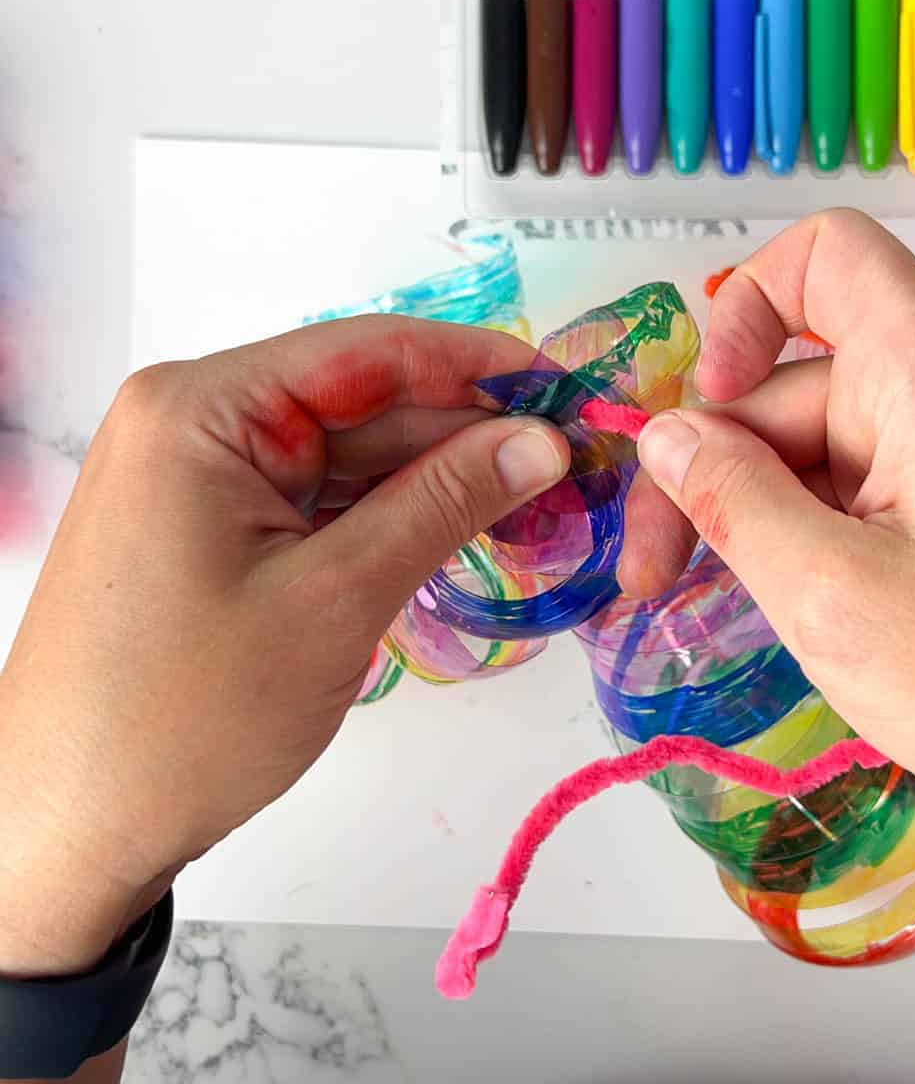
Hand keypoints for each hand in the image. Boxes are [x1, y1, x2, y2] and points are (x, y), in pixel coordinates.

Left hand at [0, 317, 567, 975]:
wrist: (69, 833)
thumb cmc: (188, 717)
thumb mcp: (335, 598)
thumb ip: (444, 504)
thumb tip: (543, 440)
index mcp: (204, 408)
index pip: (369, 351)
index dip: (480, 366)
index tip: (570, 393)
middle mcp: (197, 421)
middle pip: (364, 405)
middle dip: (468, 435)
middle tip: (574, 469)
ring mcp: (202, 477)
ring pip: (349, 456)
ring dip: (439, 482)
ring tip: (540, 506)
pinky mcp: (214, 528)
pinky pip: (321, 501)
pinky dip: (392, 518)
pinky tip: (463, 532)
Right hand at [620, 210, 914, 861]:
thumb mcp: (835, 597)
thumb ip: (734, 503)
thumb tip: (666, 437)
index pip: (829, 256)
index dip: (745, 306)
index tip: (712, 409)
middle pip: (798, 381)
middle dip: (716, 466)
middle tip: (652, 573)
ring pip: (822, 444)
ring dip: (758, 511)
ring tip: (723, 600)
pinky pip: (862, 485)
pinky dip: (811, 529)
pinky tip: (792, 600)